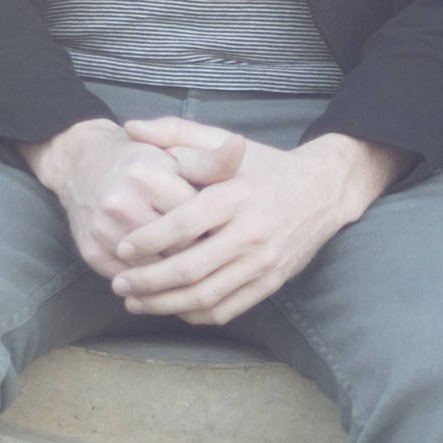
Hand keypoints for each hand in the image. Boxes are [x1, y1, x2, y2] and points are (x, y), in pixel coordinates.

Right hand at [19, 119, 243, 279]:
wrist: (81, 163)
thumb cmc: (137, 158)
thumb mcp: (174, 151)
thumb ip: (209, 160)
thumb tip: (240, 147)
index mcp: (148, 174)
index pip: (195, 218)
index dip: (215, 229)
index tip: (228, 234)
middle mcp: (122, 203)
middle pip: (176, 247)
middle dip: (199, 255)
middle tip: (216, 258)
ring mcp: (104, 231)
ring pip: (155, 270)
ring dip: (177, 276)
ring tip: (196, 272)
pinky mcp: (91, 253)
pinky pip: (132, 280)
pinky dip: (151, 286)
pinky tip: (167, 282)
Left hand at [110, 117, 406, 324]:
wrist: (322, 190)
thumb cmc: (264, 164)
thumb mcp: (223, 139)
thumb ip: (175, 132)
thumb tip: (131, 127)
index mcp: (236, 194)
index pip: (186, 223)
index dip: (149, 239)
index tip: (122, 247)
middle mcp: (252, 231)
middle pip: (191, 268)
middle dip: (149, 281)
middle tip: (120, 284)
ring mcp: (263, 262)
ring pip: (206, 296)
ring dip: (165, 304)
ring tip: (135, 301)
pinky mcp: (271, 283)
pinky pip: (227, 309)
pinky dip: (195, 314)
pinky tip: (172, 308)